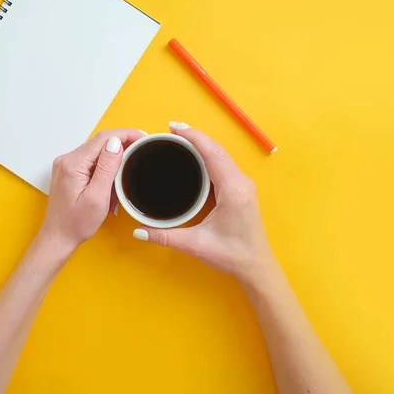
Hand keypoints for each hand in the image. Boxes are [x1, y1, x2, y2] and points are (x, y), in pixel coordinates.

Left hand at [39, 129, 144, 252]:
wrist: (58, 237)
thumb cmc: (76, 223)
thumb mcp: (97, 197)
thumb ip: (107, 168)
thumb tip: (115, 143)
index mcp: (73, 164)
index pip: (103, 138)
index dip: (125, 134)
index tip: (143, 137)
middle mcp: (67, 160)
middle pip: (100, 141)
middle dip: (122, 144)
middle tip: (141, 150)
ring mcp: (67, 165)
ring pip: (96, 150)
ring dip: (114, 156)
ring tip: (129, 165)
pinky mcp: (69, 171)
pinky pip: (91, 160)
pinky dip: (105, 165)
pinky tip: (114, 175)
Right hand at [133, 123, 274, 283]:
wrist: (256, 266)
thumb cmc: (231, 255)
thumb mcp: (196, 245)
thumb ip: (165, 237)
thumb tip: (138, 232)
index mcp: (232, 189)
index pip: (212, 153)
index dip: (193, 137)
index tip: (174, 127)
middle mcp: (240, 182)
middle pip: (217, 149)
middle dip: (194, 136)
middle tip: (171, 130)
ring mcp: (242, 184)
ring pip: (221, 155)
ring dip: (202, 144)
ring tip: (179, 139)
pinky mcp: (240, 189)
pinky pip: (223, 164)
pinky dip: (208, 155)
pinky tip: (195, 156)